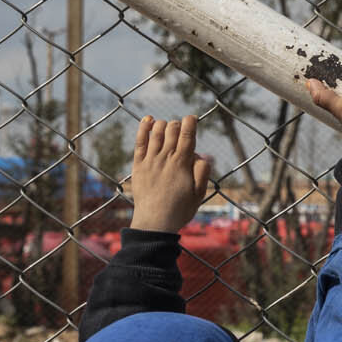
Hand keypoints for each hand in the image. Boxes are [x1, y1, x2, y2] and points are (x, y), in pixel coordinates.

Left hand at [128, 114, 212, 232]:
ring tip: (168, 126)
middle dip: (178, 124)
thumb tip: (201, 154)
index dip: (190, 122)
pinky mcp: (138, 165)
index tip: (193, 118)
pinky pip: (140, 142)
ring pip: (156, 132)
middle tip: (181, 130)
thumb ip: (202, 171)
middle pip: (171, 129)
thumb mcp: (199, 193)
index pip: (187, 135)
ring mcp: (150, 160)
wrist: (154, 223)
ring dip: (163, 124)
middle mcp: (165, 158)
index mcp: (182, 164)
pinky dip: (143, 128)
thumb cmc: (180, 209)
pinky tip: (148, 120)